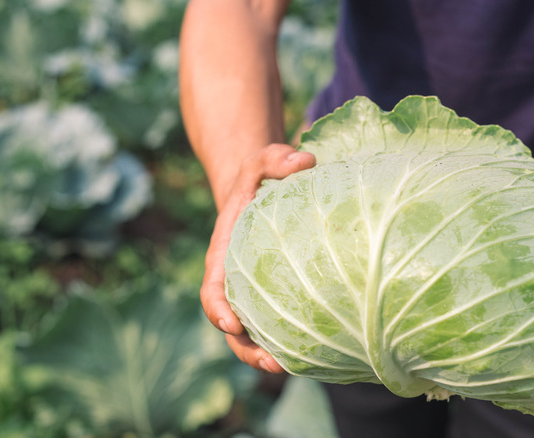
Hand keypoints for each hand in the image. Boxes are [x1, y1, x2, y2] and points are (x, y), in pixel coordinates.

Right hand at [202, 143, 314, 372]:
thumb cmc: (258, 180)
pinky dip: (292, 343)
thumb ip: (276, 157)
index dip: (218, 310)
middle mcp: (236, 283)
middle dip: (248, 350)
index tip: (231, 325)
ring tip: (294, 368)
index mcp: (223, 258)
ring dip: (269, 357)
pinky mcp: (276, 297)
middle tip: (274, 364)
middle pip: (232, 329)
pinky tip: (320, 354)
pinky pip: (280, 325)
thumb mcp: (261, 161)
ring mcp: (254, 295)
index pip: (213, 292)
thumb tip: (306, 161)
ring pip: (255, 336)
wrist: (261, 194)